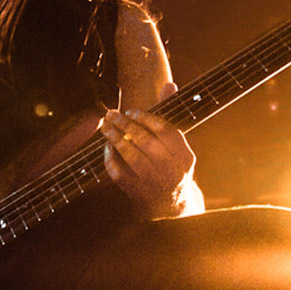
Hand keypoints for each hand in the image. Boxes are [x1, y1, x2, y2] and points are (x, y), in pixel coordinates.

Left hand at [101, 84, 196, 217]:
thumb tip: (170, 84)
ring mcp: (154, 183)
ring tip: (105, 127)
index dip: (146, 119)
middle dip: (126, 126)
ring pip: (132, 157)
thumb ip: (171, 114)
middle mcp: (172, 170)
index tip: (131, 112)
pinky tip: (107, 146)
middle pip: (146, 142)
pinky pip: (120, 173)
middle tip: (112, 114)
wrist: (172, 205)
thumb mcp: (177, 144)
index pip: (166, 131)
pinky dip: (111, 158)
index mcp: (184, 156)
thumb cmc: (173, 166)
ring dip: (115, 139)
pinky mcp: (138, 193)